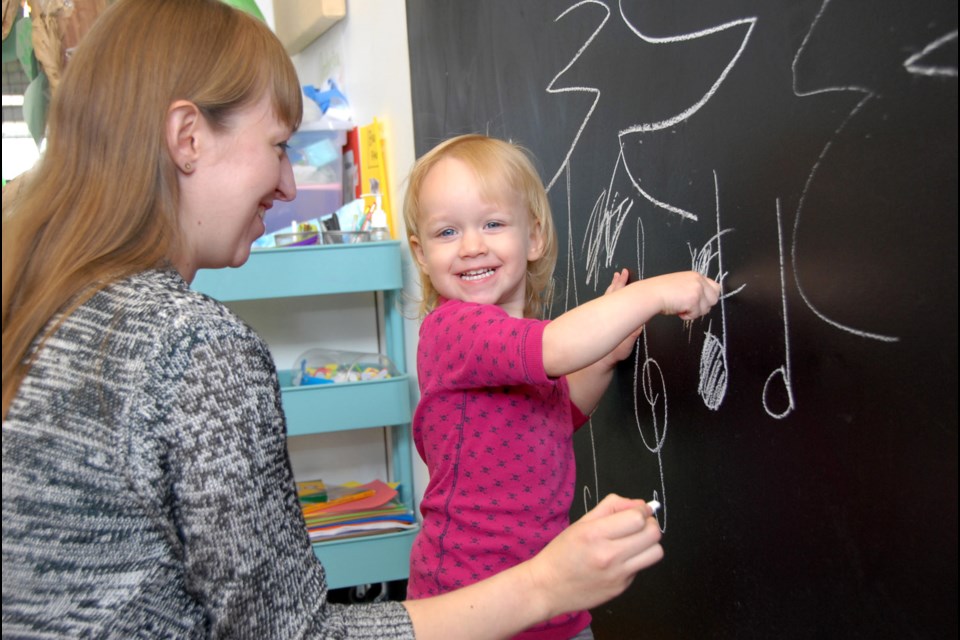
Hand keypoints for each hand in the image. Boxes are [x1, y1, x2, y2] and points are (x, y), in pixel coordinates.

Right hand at [524, 494, 662, 617]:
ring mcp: (617, 574)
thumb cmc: (561, 552)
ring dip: (649, 544)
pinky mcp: (621, 588)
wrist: (547, 588)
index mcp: (595, 534)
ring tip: (635, 542)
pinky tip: (619, 560)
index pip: (637, 518)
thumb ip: (611, 507)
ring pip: (656, 553)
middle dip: (650, 524)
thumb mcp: (581, 523)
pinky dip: (635, 560)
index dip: (642, 510)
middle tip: (639, 525)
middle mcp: (608, 555)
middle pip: (653, 534)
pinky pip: (641, 568)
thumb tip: (639, 505)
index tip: (638, 510)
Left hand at [603, 269, 643, 364]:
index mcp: (614, 315)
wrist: (601, 362)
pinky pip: (607, 303)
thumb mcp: (625, 346)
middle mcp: (608, 313)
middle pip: (613, 293)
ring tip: (616, 277)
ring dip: (613, 287)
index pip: (619, 295)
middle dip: (618, 282)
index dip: (622, 284)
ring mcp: (605, 316)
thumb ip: (632, 336)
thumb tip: (640, 324)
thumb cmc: (614, 353)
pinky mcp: (604, 321)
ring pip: (608, 297)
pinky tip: (611, 293)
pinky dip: (610, 295)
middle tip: (621, 271)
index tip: (624, 273)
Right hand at [643, 271, 720, 319]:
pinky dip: (687, 316)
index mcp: (696, 276)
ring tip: (681, 307)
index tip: (699, 302)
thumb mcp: (681, 284)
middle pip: (714, 299)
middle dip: (703, 306)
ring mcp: (697, 290)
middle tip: (689, 307)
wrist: (652, 293)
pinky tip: (678, 310)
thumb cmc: (660, 291)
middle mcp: (699, 281)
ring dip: (694, 312)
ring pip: (706, 309)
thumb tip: (702, 301)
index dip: (708, 297)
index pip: (715, 288)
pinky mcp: (694, 300)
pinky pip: (696, 314)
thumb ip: (693, 288)